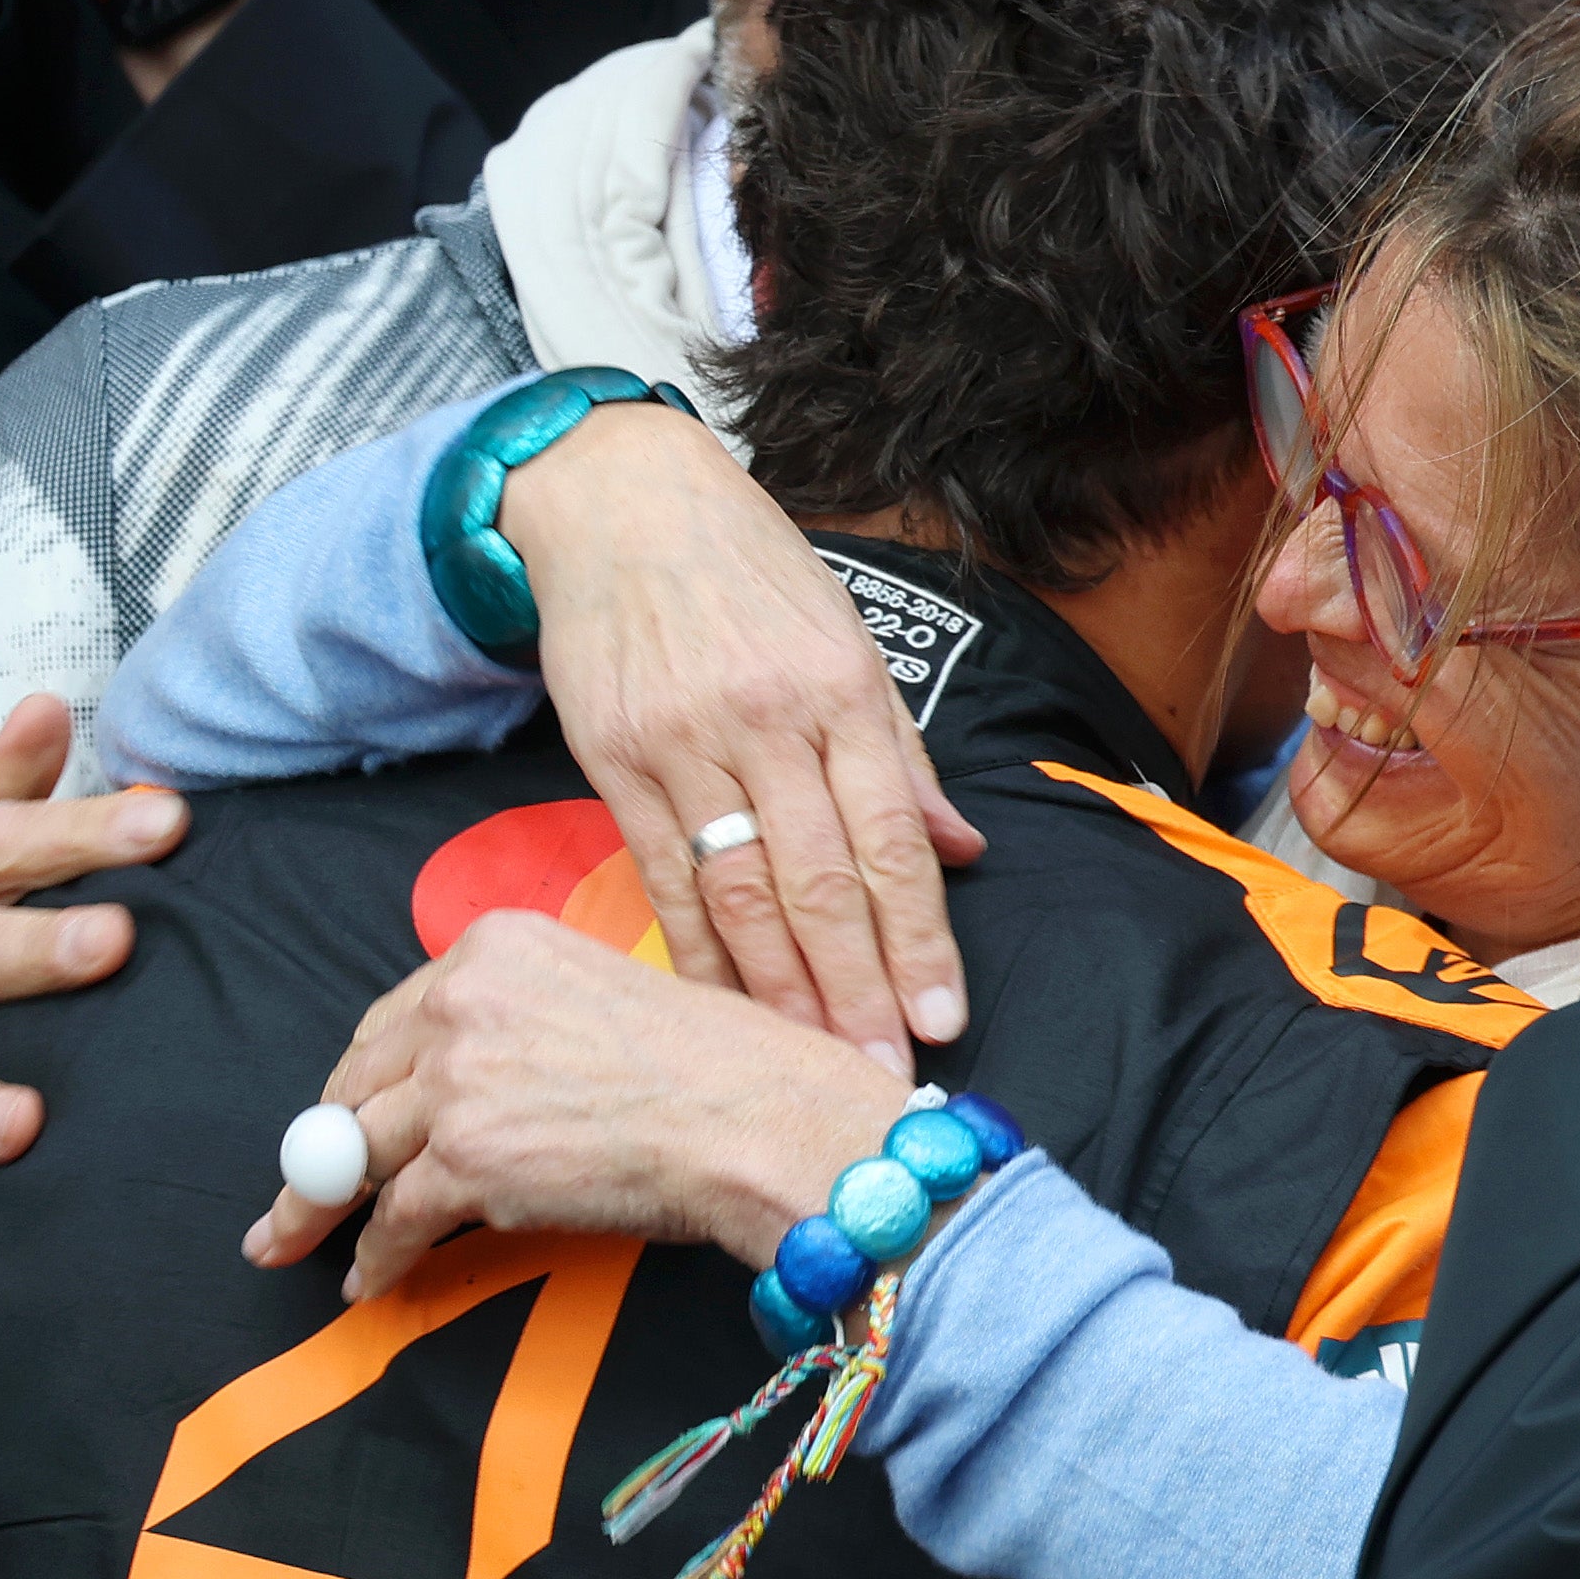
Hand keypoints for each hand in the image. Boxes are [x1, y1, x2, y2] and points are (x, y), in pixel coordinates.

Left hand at [240, 912, 907, 1296]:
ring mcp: (456, 1082)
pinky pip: (395, 1216)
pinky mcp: (465, 1161)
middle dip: (319, 1143)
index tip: (345, 1113)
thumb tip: (483, 1084)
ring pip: (356, 1153)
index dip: (364, 1078)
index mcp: (494, 947)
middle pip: (356, 1084)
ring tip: (289, 1243)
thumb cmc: (716, 1064)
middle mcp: (460, 1002)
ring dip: (316, 1208)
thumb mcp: (602, 993)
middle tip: (292, 1189)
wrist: (756, 1116)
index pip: (395, 1017)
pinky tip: (365, 1278)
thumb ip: (523, 1020)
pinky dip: (373, 1256)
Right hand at [496, 402, 986, 1061]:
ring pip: (740, 894)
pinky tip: (723, 1013)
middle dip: (857, 990)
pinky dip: (694, 955)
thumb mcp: (849, 640)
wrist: (620, 503)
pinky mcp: (615, 763)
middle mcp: (765, 723)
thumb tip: (965, 850)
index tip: (942, 1017)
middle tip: (880, 1075)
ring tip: (814, 1064)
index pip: (891, 840)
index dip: (919, 938)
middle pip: (818, 883)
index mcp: (839, 692)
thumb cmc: (751, 572)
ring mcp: (683, 745)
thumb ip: (902, 758)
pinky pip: (662, 879)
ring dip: (781, 992)